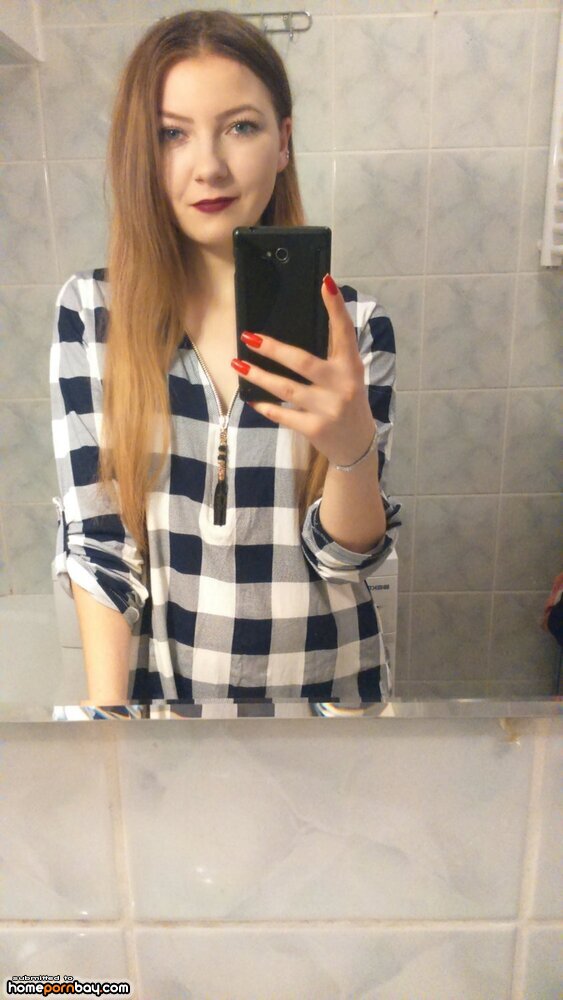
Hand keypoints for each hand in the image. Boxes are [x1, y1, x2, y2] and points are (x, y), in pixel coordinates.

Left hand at [231, 274, 376, 466]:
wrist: (357, 445)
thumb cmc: (347, 402)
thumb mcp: (348, 376)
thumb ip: (333, 354)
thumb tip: (301, 327)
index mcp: (351, 366)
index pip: (344, 331)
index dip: (336, 307)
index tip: (326, 282)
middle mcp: (341, 385)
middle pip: (302, 362)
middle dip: (273, 349)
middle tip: (249, 337)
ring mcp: (328, 408)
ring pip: (286, 389)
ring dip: (259, 376)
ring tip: (238, 364)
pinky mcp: (315, 428)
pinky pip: (283, 415)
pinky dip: (266, 407)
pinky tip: (251, 399)